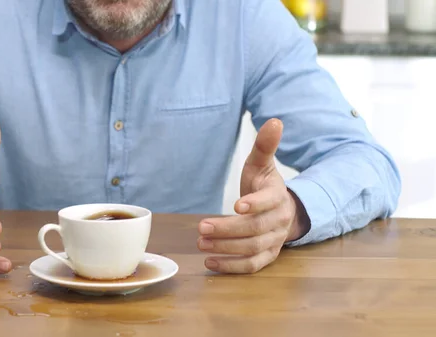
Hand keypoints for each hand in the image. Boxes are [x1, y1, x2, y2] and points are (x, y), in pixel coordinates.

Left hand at [197, 118, 309, 273]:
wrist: (284, 211)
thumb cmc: (265, 186)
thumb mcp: (262, 165)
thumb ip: (265, 146)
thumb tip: (274, 120)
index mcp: (278, 196)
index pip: (269, 201)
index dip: (254, 204)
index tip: (236, 206)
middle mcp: (279, 221)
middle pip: (255, 229)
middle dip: (227, 229)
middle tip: (200, 227)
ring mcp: (274, 241)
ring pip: (252, 248)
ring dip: (226, 248)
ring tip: (201, 243)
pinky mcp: (268, 256)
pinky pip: (252, 266)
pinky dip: (232, 267)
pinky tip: (210, 263)